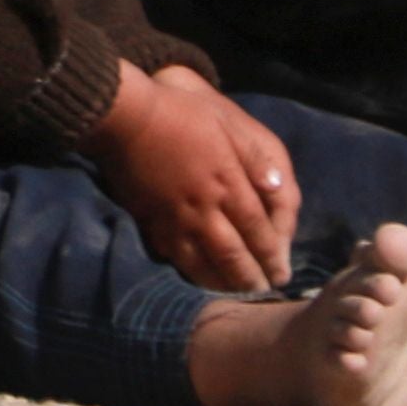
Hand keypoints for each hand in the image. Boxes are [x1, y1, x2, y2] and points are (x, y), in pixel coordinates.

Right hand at [84, 61, 296, 291]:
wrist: (124, 116)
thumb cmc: (179, 112)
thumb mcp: (226, 123)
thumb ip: (254, 157)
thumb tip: (278, 188)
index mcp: (228, 184)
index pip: (258, 230)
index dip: (272, 255)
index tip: (282, 273)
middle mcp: (204, 208)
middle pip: (233, 254)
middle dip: (250, 276)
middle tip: (263, 290)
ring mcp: (174, 218)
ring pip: (203, 262)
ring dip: (222, 281)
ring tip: (235, 292)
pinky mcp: (149, 219)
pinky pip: (172, 254)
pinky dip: (188, 270)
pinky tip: (195, 275)